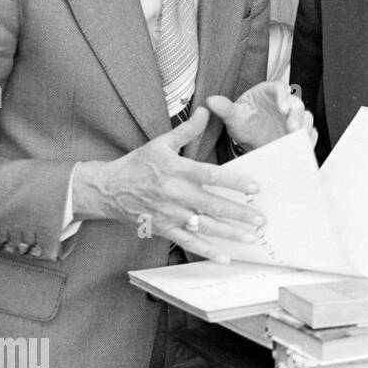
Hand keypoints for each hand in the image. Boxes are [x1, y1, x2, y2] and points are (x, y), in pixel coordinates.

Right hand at [70, 108, 263, 262]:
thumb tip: (207, 109)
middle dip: (239, 213)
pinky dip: (207, 251)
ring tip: (251, 237)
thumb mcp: (160, 143)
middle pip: (211, 205)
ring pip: (204, 226)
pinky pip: (188, 242)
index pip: (210, 175)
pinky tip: (225, 257)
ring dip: (229, 233)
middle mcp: (174, 194)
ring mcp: (169, 214)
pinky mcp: (163, 229)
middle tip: (261, 219)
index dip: (234, 182)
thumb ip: (187, 130)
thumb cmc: (137, 164)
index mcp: (176, 170)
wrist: (106, 189)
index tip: (255, 188)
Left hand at [207, 81, 314, 150]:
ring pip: (306, 117)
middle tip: (293, 129)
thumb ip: (225, 108)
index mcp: (270, 92)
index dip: (284, 97)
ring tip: (299, 139)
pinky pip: (308, 132)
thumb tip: (211, 101)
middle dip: (298, 117)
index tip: (282, 109)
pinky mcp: (298, 131)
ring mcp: (293, 118)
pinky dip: (309, 138)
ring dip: (305, 127)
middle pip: (297, 104)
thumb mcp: (233, 116)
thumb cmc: (243, 120)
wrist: (248, 137)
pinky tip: (305, 145)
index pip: (281, 88)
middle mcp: (285, 103)